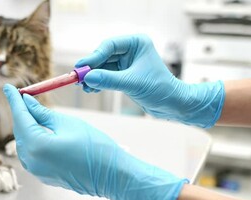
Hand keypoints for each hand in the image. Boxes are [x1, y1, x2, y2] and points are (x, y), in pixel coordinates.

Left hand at [3, 84, 186, 199]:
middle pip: (20, 130)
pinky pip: (31, 153)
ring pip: (24, 142)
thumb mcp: (67, 123)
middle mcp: (31, 161)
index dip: (14, 100)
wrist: (111, 176)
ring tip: (30, 109)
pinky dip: (32, 138)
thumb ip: (42, 113)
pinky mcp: (43, 175)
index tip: (7, 87)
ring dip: (26, 125)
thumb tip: (27, 102)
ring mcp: (36, 171)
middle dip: (21, 112)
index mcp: (36, 145)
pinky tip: (37, 128)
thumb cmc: (94, 146)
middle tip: (22, 96)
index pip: (20, 117)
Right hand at [76, 34, 224, 127]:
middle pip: (103, 56)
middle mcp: (130, 50)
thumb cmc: (160, 89)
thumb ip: (109, 80)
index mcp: (136, 43)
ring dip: (92, 77)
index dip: (93, 56)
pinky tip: (91, 89)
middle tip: (78, 78)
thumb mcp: (132, 83)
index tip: (81, 67)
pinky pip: (105, 76)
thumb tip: (88, 77)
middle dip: (91, 68)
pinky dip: (97, 83)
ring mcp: (126, 63)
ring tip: (84, 87)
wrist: (172, 105)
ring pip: (102, 67)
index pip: (109, 45)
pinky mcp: (123, 75)